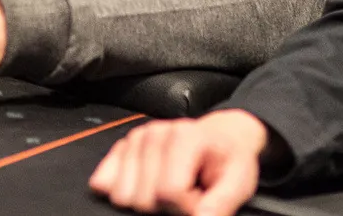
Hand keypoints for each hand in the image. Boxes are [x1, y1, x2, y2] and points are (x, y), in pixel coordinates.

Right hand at [89, 109, 268, 215]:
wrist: (221, 138)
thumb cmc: (229, 160)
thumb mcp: (238, 182)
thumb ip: (221, 204)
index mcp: (184, 137)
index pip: (168, 193)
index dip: (187, 207)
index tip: (201, 197)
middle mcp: (154, 134)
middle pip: (141, 199)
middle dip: (166, 207)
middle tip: (188, 192)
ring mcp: (135, 140)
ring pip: (121, 196)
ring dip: (148, 201)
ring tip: (173, 187)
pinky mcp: (122, 147)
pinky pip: (103, 183)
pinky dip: (127, 193)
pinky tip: (150, 184)